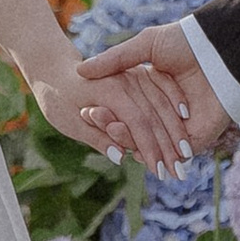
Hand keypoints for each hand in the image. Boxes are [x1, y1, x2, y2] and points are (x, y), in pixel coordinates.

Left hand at [28, 53, 187, 167]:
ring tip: (187, 154)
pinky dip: (174, 100)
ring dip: (175, 129)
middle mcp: (125, 80)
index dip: (151, 149)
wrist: (52, 68)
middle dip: (169, 146)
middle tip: (180, 172)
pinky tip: (185, 116)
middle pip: (155, 116)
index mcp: (110, 91)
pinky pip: (161, 87)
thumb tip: (122, 157)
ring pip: (161, 103)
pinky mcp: (136, 74)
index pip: (138, 123)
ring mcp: (133, 75)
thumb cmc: (56, 98)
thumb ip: (96, 137)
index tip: (161, 171)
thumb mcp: (69, 122)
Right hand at [74, 20, 229, 161]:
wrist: (221, 50)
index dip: (106, 109)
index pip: (127, 109)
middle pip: (134, 128)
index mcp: (157, 92)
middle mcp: (167, 112)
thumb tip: (81, 71)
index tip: (85, 107)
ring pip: (147, 142)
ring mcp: (181, 129)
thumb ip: (115, 60)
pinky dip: (145, 145)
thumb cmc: (187, 42)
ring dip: (123, 136)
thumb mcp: (146, 45)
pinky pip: (166, 149)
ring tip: (105, 125)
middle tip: (87, 117)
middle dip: (110, 124)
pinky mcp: (195, 140)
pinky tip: (126, 135)